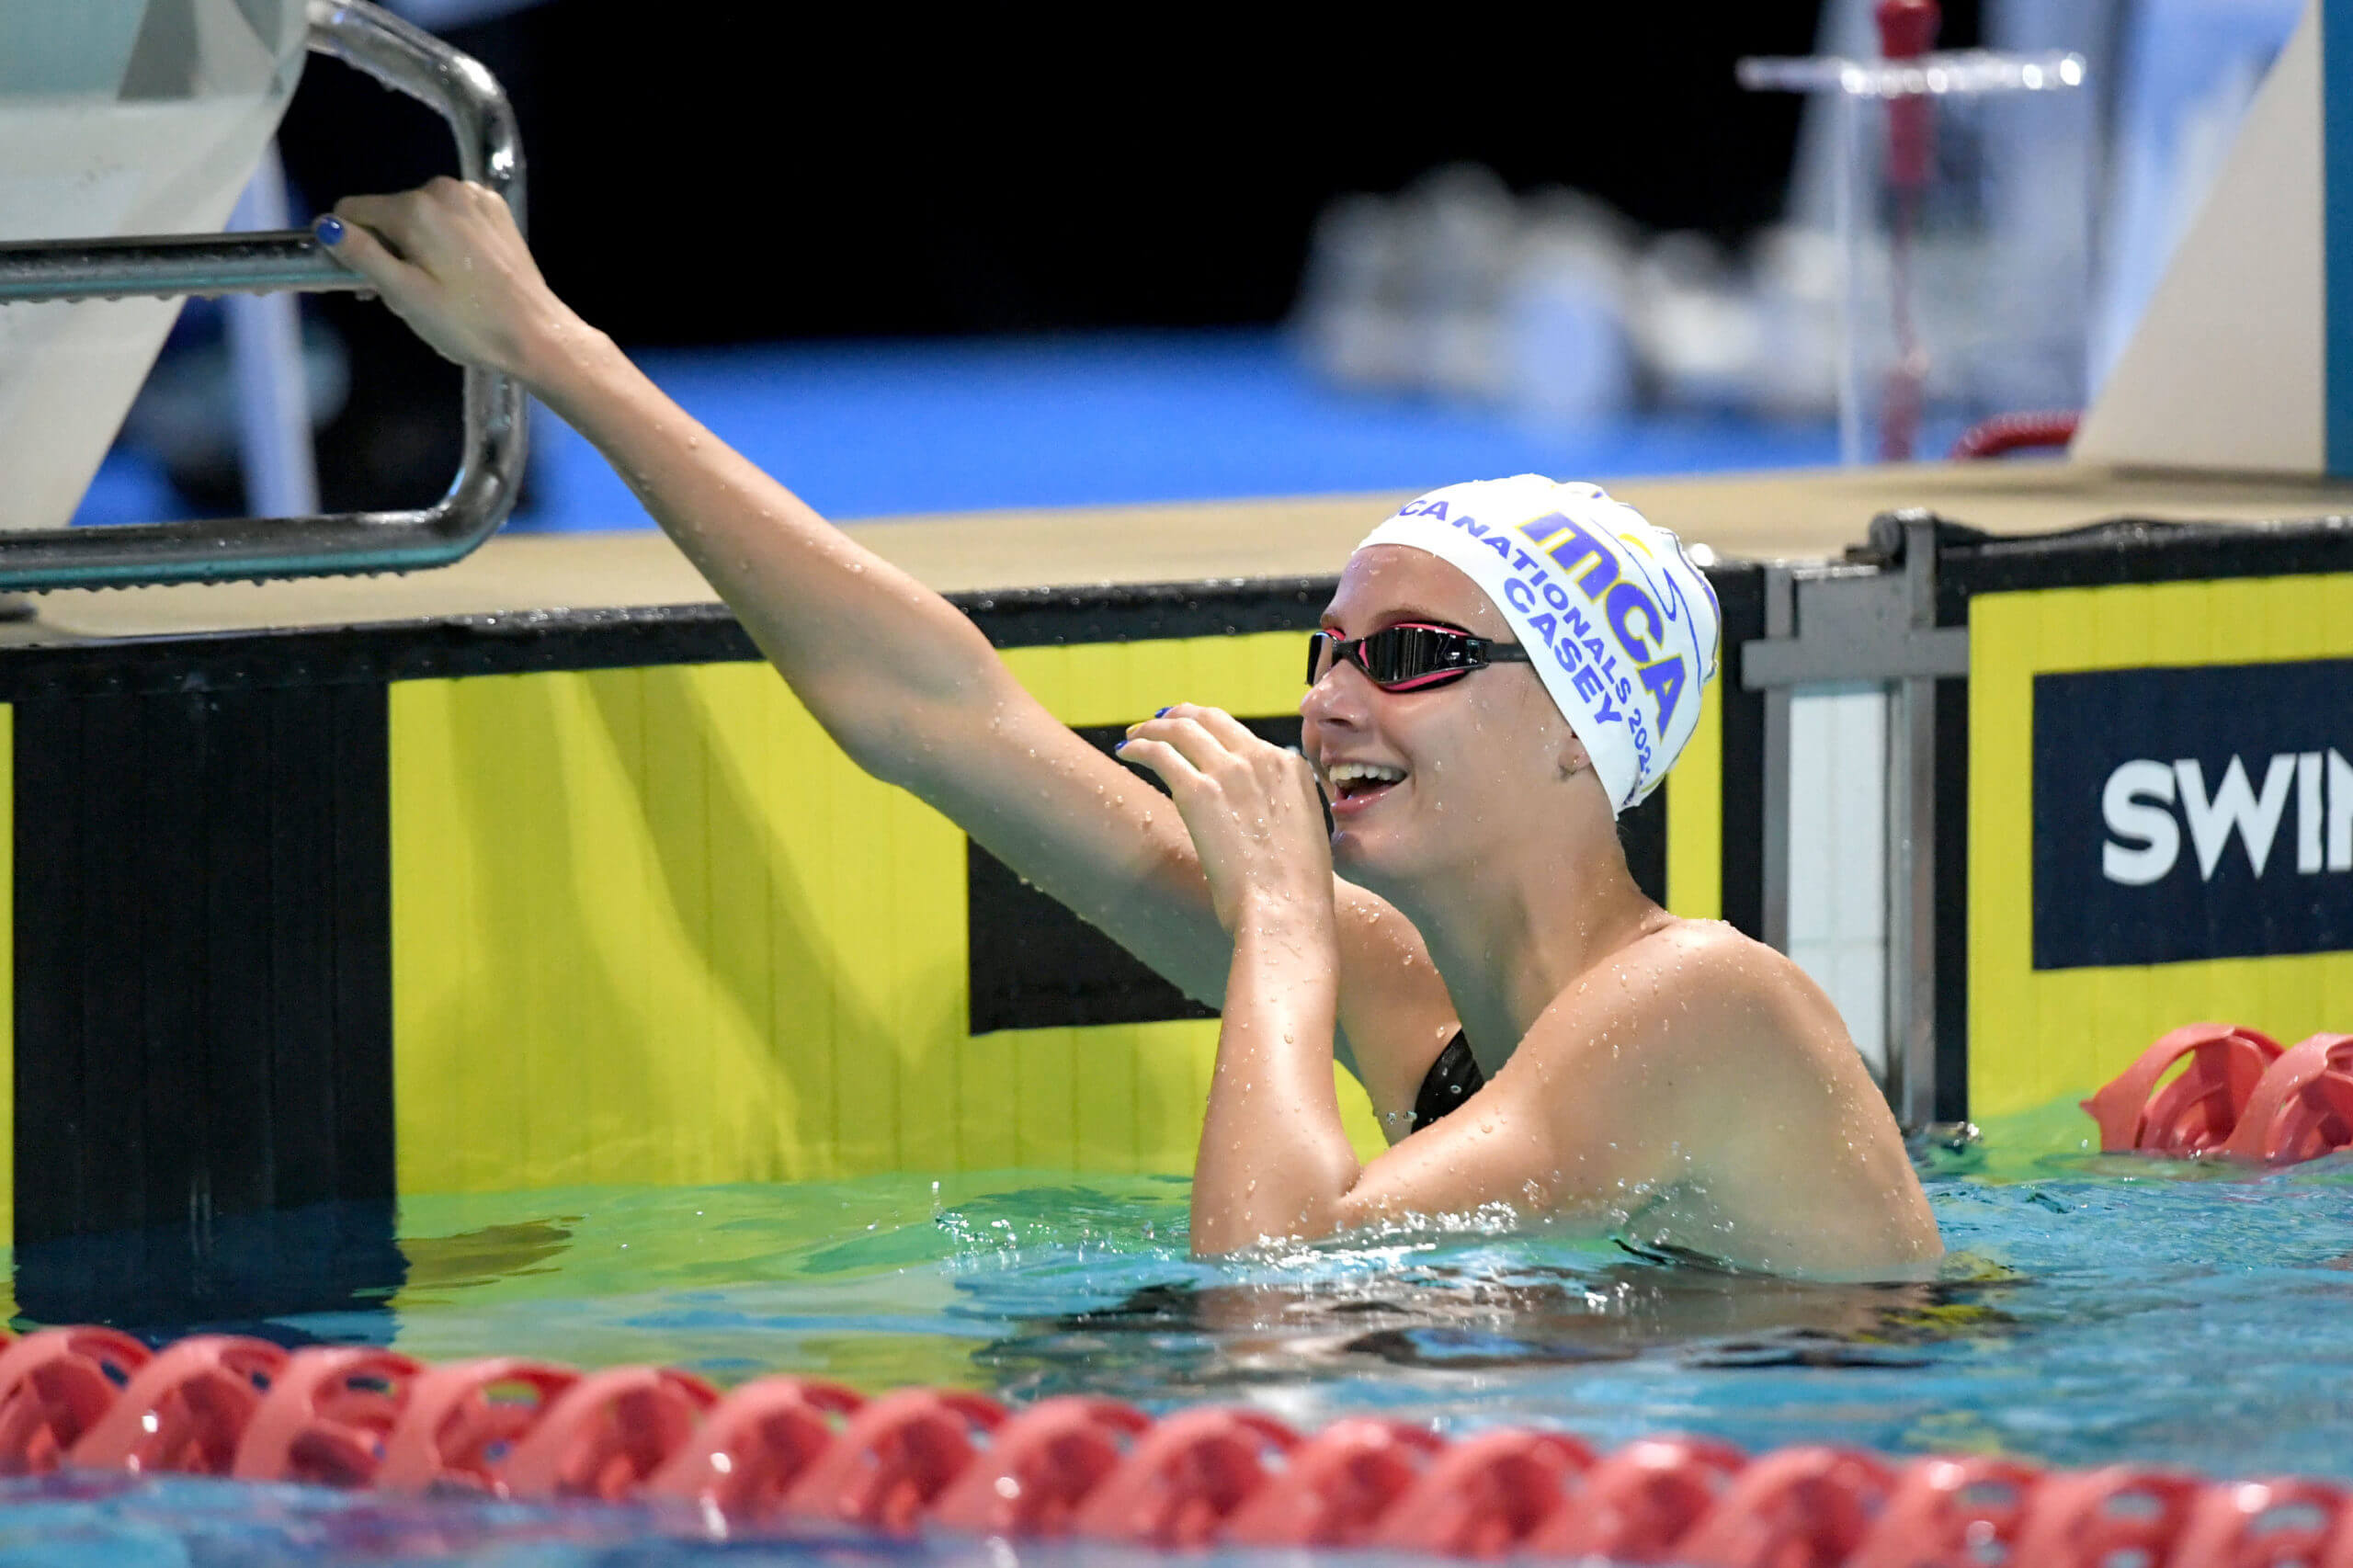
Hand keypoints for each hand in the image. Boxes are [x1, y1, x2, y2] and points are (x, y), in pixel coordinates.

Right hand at [324, 177, 577, 379]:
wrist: (537, 336)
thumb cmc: (469, 324)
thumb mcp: (405, 295)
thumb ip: (362, 255)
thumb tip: (324, 225)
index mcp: (416, 207)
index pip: (352, 210)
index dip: (348, 244)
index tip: (364, 279)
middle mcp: (444, 189)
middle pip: (388, 213)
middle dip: (388, 248)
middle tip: (409, 295)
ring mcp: (474, 196)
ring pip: (420, 216)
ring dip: (416, 245)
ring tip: (439, 288)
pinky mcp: (495, 210)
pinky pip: (451, 218)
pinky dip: (446, 239)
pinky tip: (462, 274)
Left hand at [1117, 704, 1333, 935]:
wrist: (1285, 909)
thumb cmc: (1294, 889)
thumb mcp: (1304, 832)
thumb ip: (1284, 807)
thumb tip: (1260, 807)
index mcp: (1291, 768)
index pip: (1243, 736)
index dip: (1212, 731)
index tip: (1194, 736)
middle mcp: (1262, 758)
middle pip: (1211, 719)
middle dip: (1182, 716)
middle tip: (1160, 723)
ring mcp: (1229, 771)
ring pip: (1182, 728)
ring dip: (1154, 727)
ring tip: (1135, 735)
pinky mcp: (1198, 792)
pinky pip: (1160, 753)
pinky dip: (1140, 747)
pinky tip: (1127, 752)